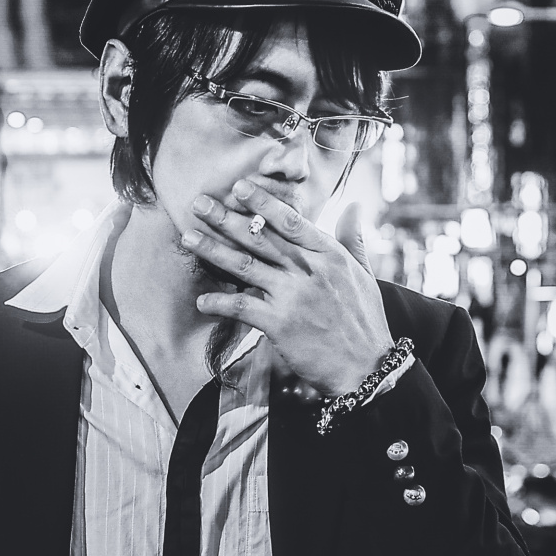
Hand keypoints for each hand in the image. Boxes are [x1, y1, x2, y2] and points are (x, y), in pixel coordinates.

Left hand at [183, 182, 395, 397]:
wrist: (366, 368)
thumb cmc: (364, 322)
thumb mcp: (364, 274)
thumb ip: (354, 238)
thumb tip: (355, 206)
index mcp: (329, 255)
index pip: (290, 221)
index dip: (262, 203)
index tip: (239, 187)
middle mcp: (309, 270)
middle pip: (260, 238)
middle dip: (226, 219)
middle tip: (199, 204)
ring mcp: (293, 296)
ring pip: (244, 266)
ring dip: (213, 251)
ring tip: (188, 237)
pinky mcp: (279, 324)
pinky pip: (241, 307)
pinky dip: (219, 303)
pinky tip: (202, 301)